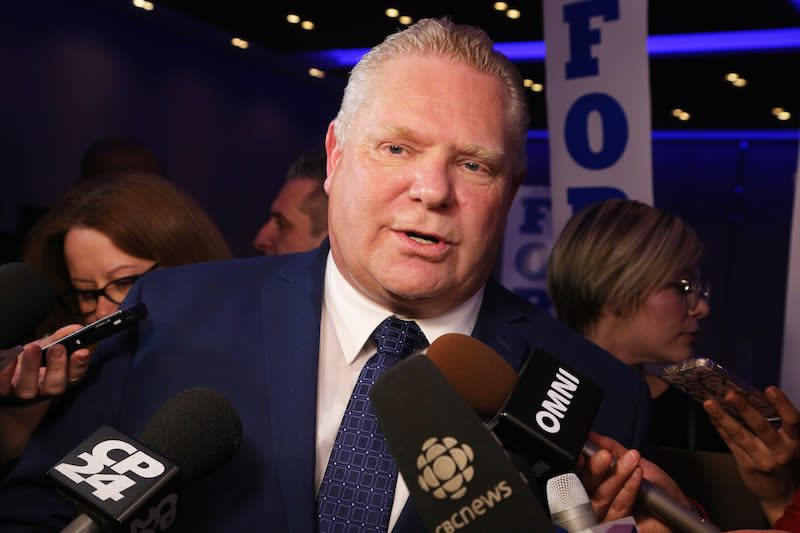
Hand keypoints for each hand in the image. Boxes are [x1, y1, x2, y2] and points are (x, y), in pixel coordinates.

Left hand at [0, 325, 91, 463]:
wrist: (4, 387)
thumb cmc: (28, 365)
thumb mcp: (45, 349)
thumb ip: (60, 338)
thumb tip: (75, 328)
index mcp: (59, 380)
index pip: (74, 376)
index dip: (79, 365)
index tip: (82, 352)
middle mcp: (42, 392)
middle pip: (55, 386)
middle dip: (57, 367)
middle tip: (58, 348)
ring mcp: (22, 396)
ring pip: (29, 389)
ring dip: (32, 368)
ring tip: (33, 349)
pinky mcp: (2, 394)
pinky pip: (2, 386)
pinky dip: (5, 372)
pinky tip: (9, 358)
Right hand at [578, 431, 691, 532]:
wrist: (676, 505)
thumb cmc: (653, 486)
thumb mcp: (628, 457)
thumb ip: (606, 446)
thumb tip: (588, 433)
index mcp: (592, 484)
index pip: (578, 474)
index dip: (578, 464)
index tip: (582, 453)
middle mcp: (594, 501)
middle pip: (585, 487)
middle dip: (595, 469)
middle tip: (604, 456)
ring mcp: (604, 516)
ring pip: (601, 498)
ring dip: (616, 476)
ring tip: (631, 460)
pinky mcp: (617, 527)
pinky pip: (619, 509)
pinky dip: (629, 490)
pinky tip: (637, 475)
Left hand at [704, 387, 799, 523]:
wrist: (784, 496)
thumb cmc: (785, 462)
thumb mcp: (790, 444)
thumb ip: (777, 425)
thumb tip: (752, 397)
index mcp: (795, 442)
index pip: (793, 421)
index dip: (782, 404)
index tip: (770, 389)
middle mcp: (781, 451)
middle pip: (761, 427)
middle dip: (744, 409)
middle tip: (729, 395)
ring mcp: (763, 460)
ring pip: (740, 435)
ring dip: (723, 417)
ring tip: (709, 404)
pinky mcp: (747, 466)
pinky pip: (731, 443)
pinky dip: (720, 427)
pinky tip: (712, 416)